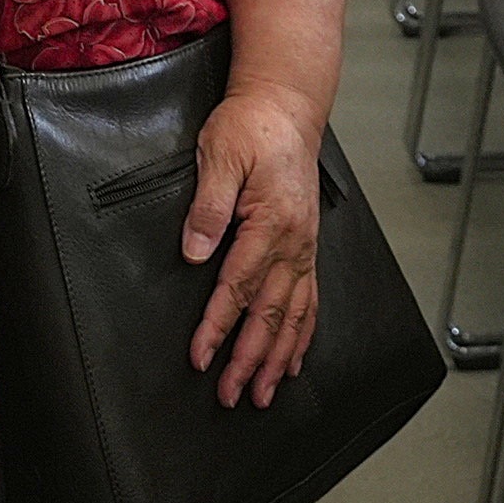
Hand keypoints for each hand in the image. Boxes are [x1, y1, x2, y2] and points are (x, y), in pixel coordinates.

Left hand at [183, 88, 327, 405]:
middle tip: (231, 396)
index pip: (239, 286)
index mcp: (271, 222)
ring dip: (277, 357)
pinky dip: (302, 334)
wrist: (287, 106)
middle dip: (249, 359)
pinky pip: (309, 299)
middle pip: (270, 312)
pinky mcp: (307, 245)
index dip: (218, 326)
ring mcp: (305, 246)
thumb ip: (207, 207)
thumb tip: (194, 252)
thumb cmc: (251, 127)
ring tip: (262, 393)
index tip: (201, 358)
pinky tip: (292, 360)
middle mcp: (295, 241)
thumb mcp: (219, 155)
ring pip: (293, 314)